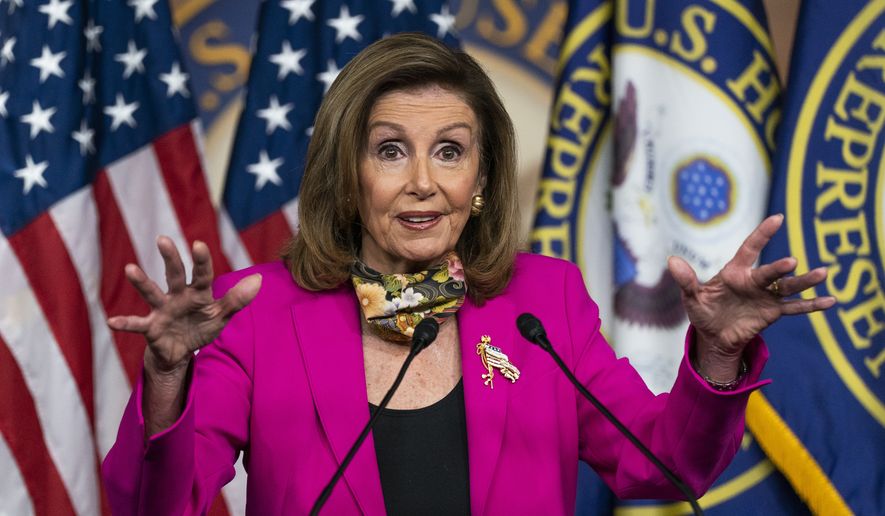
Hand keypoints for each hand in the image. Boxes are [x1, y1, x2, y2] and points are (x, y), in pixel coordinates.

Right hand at [107, 236, 260, 374]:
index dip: (202, 261)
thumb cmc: (201, 327)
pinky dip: (125, 323)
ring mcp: (163, 310)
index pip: (203, 274)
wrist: (181, 352)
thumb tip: (258, 279)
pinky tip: (111, 321)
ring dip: (142, 282)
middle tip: (163, 239)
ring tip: (130, 269)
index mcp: (199, 293)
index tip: (199, 244)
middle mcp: (178, 296)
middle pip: (175, 275)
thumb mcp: (221, 316)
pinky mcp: (151, 327)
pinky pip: (137, 324)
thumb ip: (238, 299)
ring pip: (152, 293)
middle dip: (170, 258)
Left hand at [667, 214, 834, 380]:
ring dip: (805, 282)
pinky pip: (795, 308)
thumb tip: (671, 260)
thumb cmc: (703, 312)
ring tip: (823, 273)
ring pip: (789, 287)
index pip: (750, 249)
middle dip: (780, 268)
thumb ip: (686, 280)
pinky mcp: (773, 313)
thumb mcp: (691, 298)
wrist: (713, 337)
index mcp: (735, 272)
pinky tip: (831, 301)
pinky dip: (812, 305)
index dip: (762, 234)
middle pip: (770, 271)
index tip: (777, 218)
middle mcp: (754, 281)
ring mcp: (766, 296)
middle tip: (792, 262)